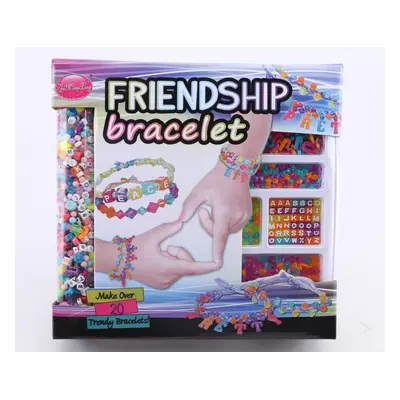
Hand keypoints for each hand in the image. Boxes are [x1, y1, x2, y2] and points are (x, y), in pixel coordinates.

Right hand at [96, 221, 218, 289]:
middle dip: (180, 253)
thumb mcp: (152, 236)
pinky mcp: (162, 285)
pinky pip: (175, 273)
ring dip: (175, 259)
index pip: (192, 267)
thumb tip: (181, 222)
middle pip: (186, 264)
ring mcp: (165, 283)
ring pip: (181, 268)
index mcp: (167, 267)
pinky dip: (171, 265)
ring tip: (160, 254)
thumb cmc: (134, 249)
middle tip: (166, 248)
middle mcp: (168, 278)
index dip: (206, 265)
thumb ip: (168, 229)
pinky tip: (158, 261)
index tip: (217, 264)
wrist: (119, 262)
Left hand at [179, 163, 251, 264]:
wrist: (235, 169)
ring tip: (216, 207)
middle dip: (209, 225)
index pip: (219, 236)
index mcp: (224, 212)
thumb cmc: (216, 179)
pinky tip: (224, 208)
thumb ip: (188, 208)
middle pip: (219, 233)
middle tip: (206, 209)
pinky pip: (234, 225)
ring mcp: (244, 216)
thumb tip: (180, 221)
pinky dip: (227, 221)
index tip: (217, 263)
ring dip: (218, 224)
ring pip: (227, 230)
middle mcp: (236, 216)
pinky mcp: (248, 214)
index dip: (217, 251)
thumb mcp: (198, 192)